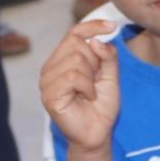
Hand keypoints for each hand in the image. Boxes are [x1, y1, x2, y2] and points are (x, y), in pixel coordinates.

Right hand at [39, 18, 120, 154]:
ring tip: (90, 93)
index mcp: (62, 60)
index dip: (92, 26)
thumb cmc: (101, 107)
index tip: (112, 27)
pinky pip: (73, 76)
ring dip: (91, 77)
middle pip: (76, 44)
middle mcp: (51, 68)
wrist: (97, 133)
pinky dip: (88, 87)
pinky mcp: (49, 94)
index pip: (74, 33)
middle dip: (95, 62)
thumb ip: (107, 56)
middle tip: (95, 81)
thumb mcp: (110, 76)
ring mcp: (47, 81)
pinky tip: (88, 98)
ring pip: (75, 60)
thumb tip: (96, 41)